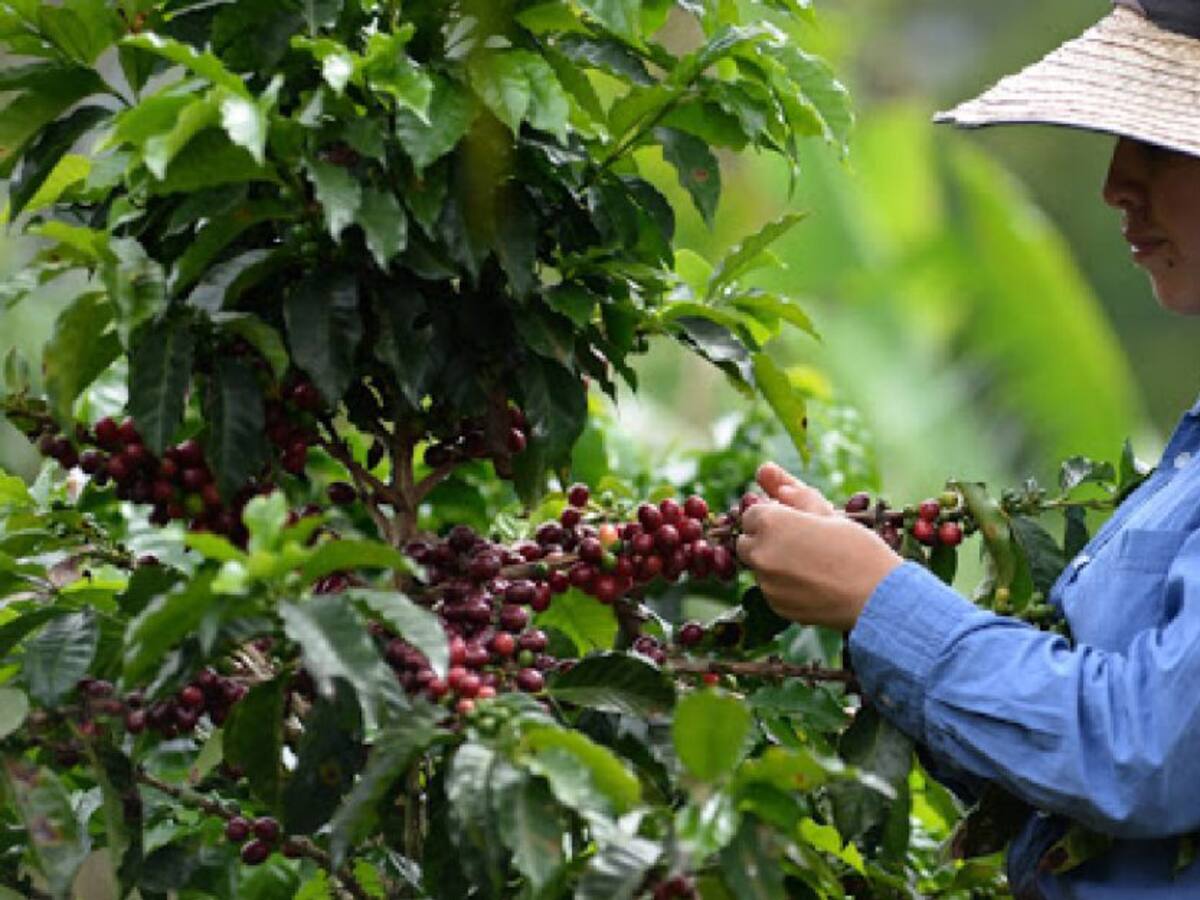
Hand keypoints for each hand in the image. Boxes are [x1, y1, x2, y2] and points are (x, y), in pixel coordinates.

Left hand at [736, 463, 902, 630]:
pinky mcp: (776, 605)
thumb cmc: (858, 548)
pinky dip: (784, 586)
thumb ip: (790, 491)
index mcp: (771, 523)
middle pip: (747, 541)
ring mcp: (766, 583)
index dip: (773, 516)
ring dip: (775, 563)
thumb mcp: (827, 513)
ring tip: (813, 565)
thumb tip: (764, 469)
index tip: (796, 523)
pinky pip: (771, 590)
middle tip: (801, 543)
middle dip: (765, 539)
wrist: (879, 597)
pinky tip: (813, 584)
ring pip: (759, 567)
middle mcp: (761, 553)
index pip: (751, 513)